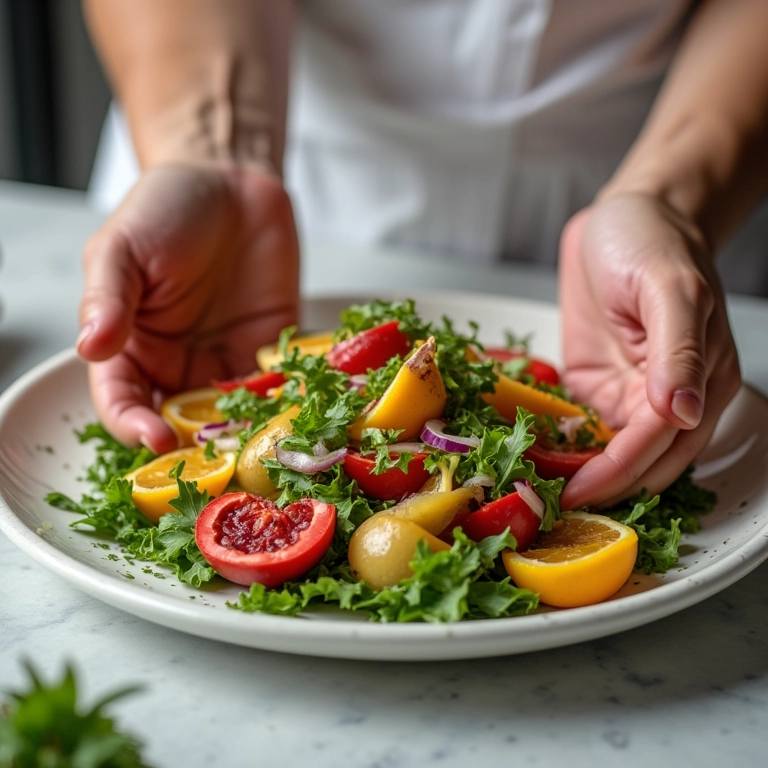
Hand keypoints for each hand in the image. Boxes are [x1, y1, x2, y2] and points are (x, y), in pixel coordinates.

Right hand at [76, 163, 299, 453]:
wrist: (230, 182)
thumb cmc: (165, 210)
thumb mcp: (122, 248)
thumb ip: (107, 298)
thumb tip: (90, 347)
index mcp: (133, 350)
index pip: (125, 404)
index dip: (135, 428)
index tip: (157, 441)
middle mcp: (179, 366)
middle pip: (183, 425)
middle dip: (200, 448)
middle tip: (221, 463)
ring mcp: (228, 362)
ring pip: (235, 416)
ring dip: (249, 434)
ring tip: (265, 446)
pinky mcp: (271, 351)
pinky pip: (281, 387)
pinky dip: (290, 402)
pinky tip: (302, 410)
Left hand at [558, 193, 740, 508]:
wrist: (625, 217)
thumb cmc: (654, 242)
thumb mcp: (669, 287)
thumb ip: (678, 349)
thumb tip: (683, 411)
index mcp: (696, 381)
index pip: (657, 443)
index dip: (620, 472)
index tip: (580, 493)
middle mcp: (663, 398)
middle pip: (638, 463)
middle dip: (600, 489)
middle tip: (549, 508)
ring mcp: (627, 395)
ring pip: (609, 456)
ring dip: (578, 476)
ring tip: (534, 494)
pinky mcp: (595, 387)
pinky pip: (580, 429)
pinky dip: (560, 448)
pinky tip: (530, 459)